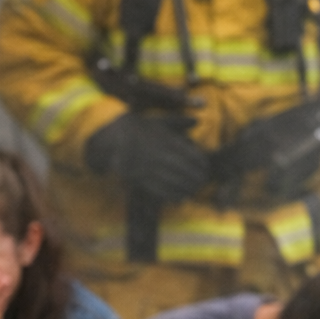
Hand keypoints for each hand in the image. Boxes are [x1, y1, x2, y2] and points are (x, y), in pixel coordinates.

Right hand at [84, 112, 210, 201]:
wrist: (114, 137)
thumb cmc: (140, 129)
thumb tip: (197, 120)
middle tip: (202, 183)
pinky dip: (172, 196)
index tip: (205, 168)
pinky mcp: (140, 178)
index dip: (201, 164)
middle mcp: (160, 154)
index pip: (191, 155)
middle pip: (185, 170)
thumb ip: (179, 121)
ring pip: (174, 181)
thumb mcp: (159, 121)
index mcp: (166, 140)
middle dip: (196, 178)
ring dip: (187, 188)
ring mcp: (150, 167)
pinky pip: (159, 190)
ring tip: (194, 191)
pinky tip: (181, 198)